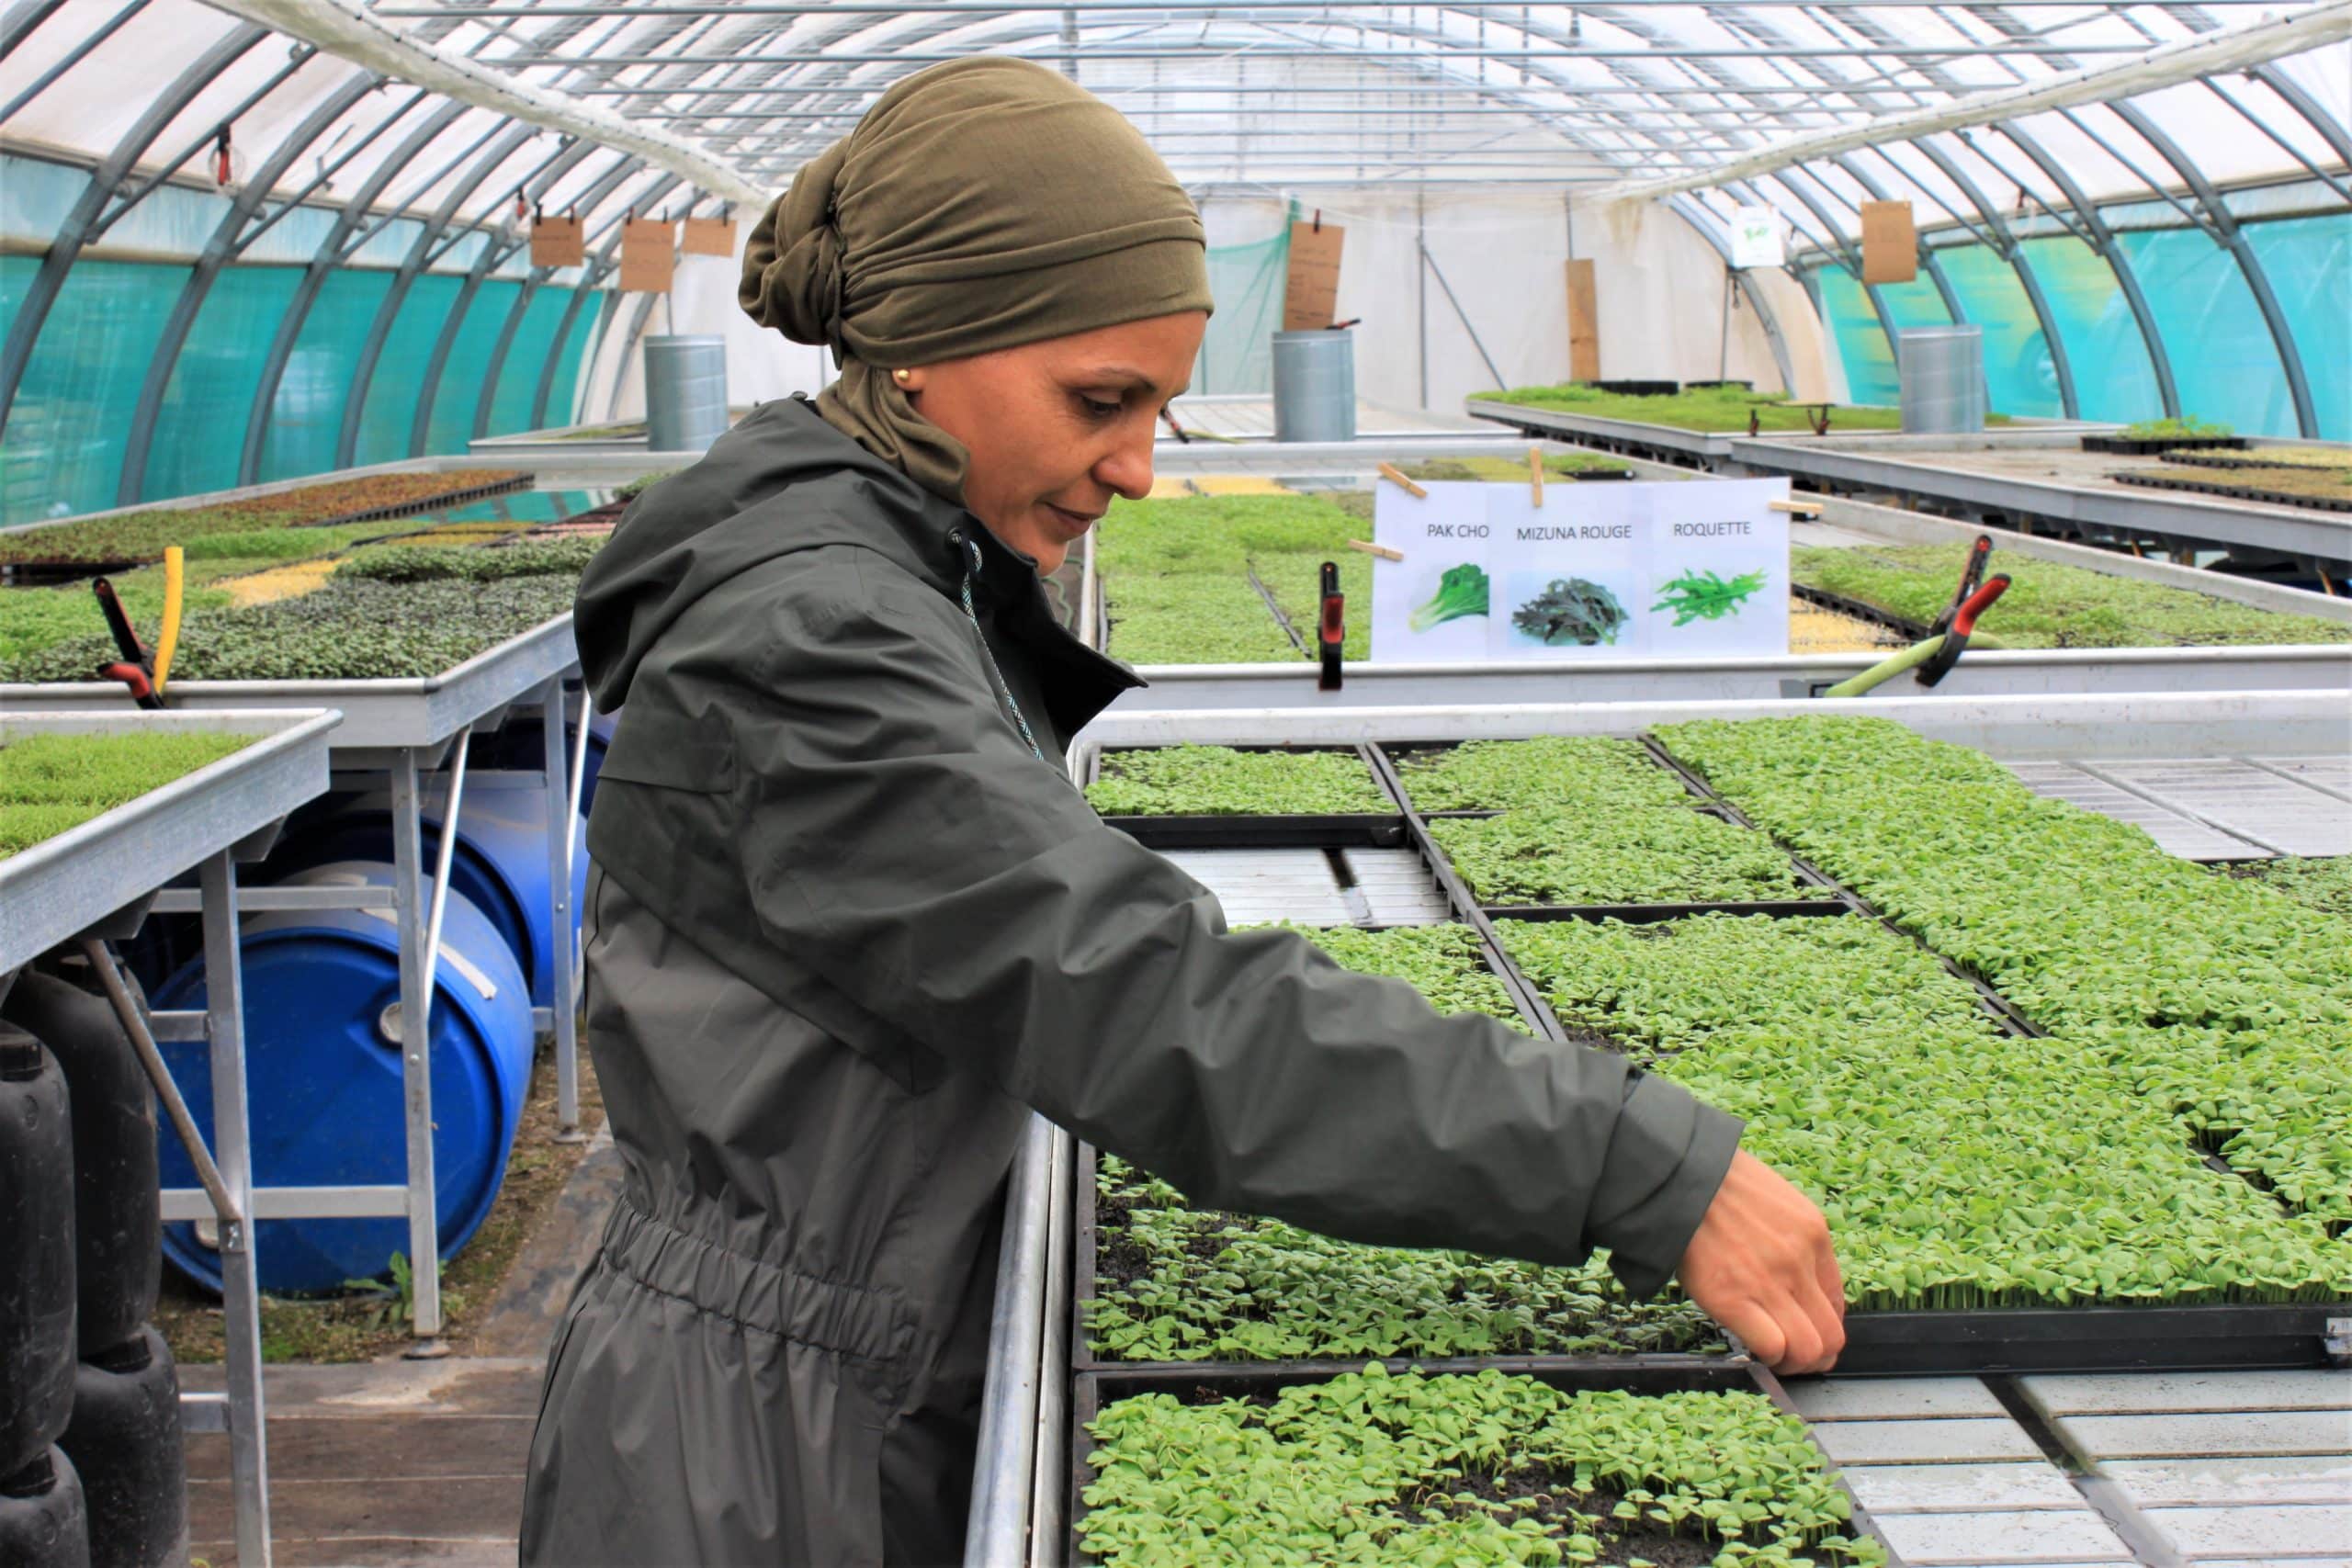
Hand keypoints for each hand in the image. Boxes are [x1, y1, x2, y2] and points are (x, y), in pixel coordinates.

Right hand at [1675, 1149, 1845, 1374]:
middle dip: (1818, 1355)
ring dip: (1795, 1362)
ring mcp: (1768, 1283)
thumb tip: (1798, 1283)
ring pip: (1808, 1350)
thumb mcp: (1777, 1201)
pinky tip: (1753, 1347)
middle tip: (1797, 1357)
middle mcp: (1799, 1262)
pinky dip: (1768, 1357)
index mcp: (1814, 1233)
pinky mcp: (1732, 1299)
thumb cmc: (1718, 1184)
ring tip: (1776, 1357)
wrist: (1677, 1175)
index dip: (1823, 1324)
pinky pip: (1771, 1347)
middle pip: (1832, 1334)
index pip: (1838, 1300)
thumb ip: (1795, 1239)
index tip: (1806, 1329)